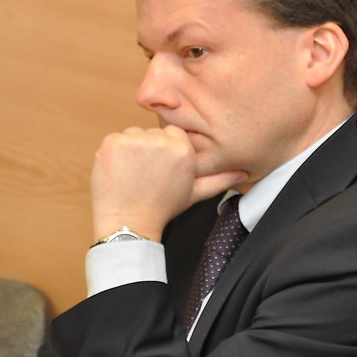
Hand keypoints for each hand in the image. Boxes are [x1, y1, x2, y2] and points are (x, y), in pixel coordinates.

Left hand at [91, 125, 246, 241]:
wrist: (129, 223)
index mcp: (183, 149)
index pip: (173, 134)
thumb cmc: (163, 208)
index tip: (161, 168)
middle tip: (146, 175)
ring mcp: (134, 141)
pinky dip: (114, 154)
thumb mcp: (195, 193)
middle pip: (152, 133)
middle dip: (148, 149)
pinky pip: (114, 140)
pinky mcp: (112, 143)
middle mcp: (161, 141)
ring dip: (131, 151)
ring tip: (133, 175)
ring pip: (133, 135)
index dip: (166, 151)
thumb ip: (221, 179)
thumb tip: (243, 173)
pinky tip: (120, 173)